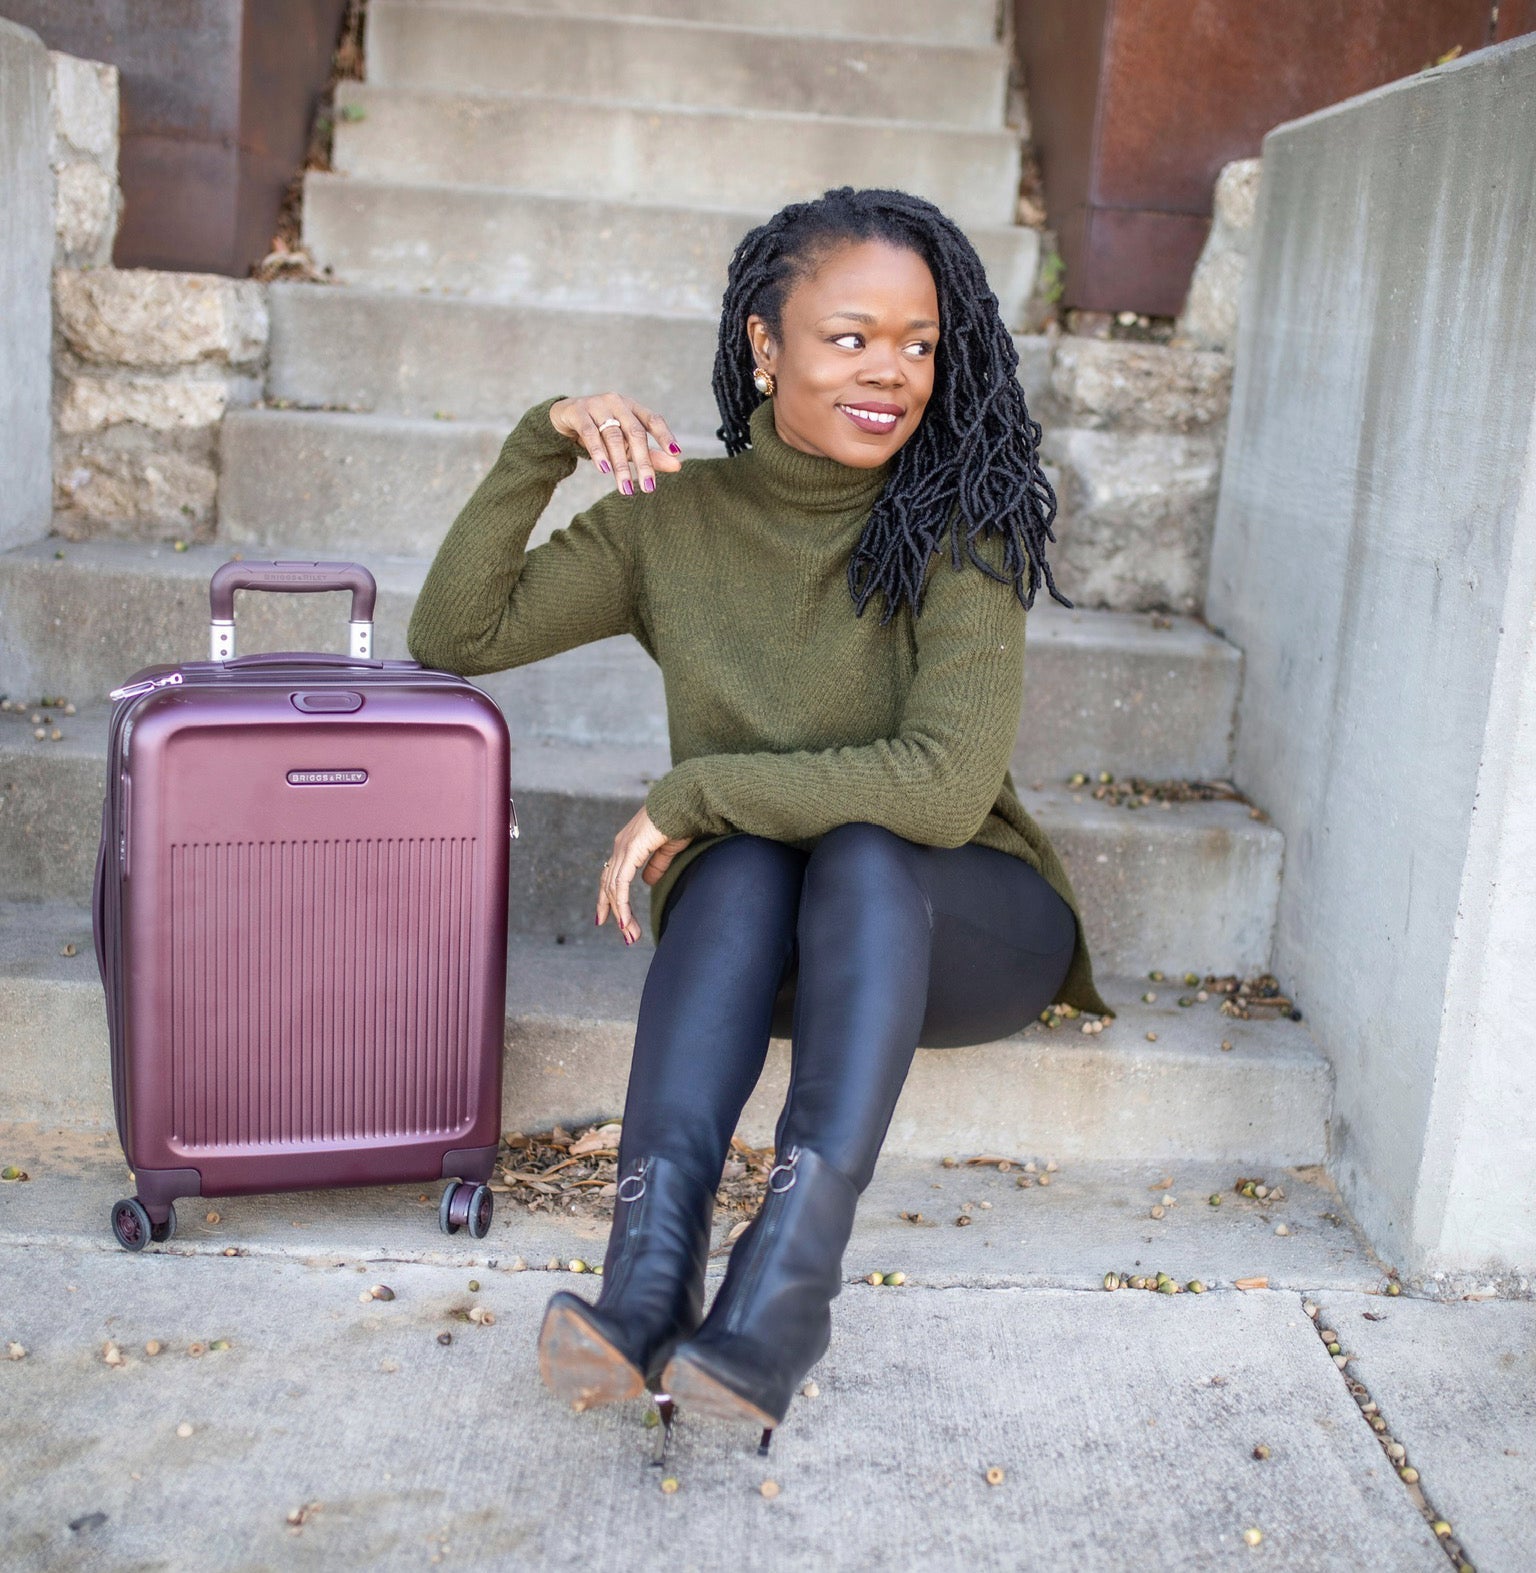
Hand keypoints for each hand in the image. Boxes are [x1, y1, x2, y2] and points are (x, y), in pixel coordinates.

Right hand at [550, 392, 682, 497]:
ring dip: (620, 465)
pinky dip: (598, 452)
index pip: (653, 419)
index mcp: (632, 408)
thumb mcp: (626, 444)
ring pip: (613, 436)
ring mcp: (597, 405)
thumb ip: (650, 455)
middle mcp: (617, 403)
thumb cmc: (601, 431)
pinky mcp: (578, 412)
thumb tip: (678, 466)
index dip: (665, 435)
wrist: (564, 418)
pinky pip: (590, 433)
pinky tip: (605, 470)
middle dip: (643, 461)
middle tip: (649, 487)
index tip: (676, 453)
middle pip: (635, 432)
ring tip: (626, 487)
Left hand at [597, 806, 692, 944]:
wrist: (685, 803)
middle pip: (609, 885)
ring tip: (629, 935)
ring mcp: (623, 848)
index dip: (608, 898)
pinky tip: (624, 921)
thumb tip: (647, 882)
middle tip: (627, 935)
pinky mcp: (631, 851)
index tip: (606, 919)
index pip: (611, 876)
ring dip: (621, 914)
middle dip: (616, 912)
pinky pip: (621, 884)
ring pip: (614, 888)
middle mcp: (620, 846)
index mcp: (626, 844)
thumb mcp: (667, 850)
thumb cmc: (680, 822)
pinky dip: (621, 904)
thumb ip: (656, 866)